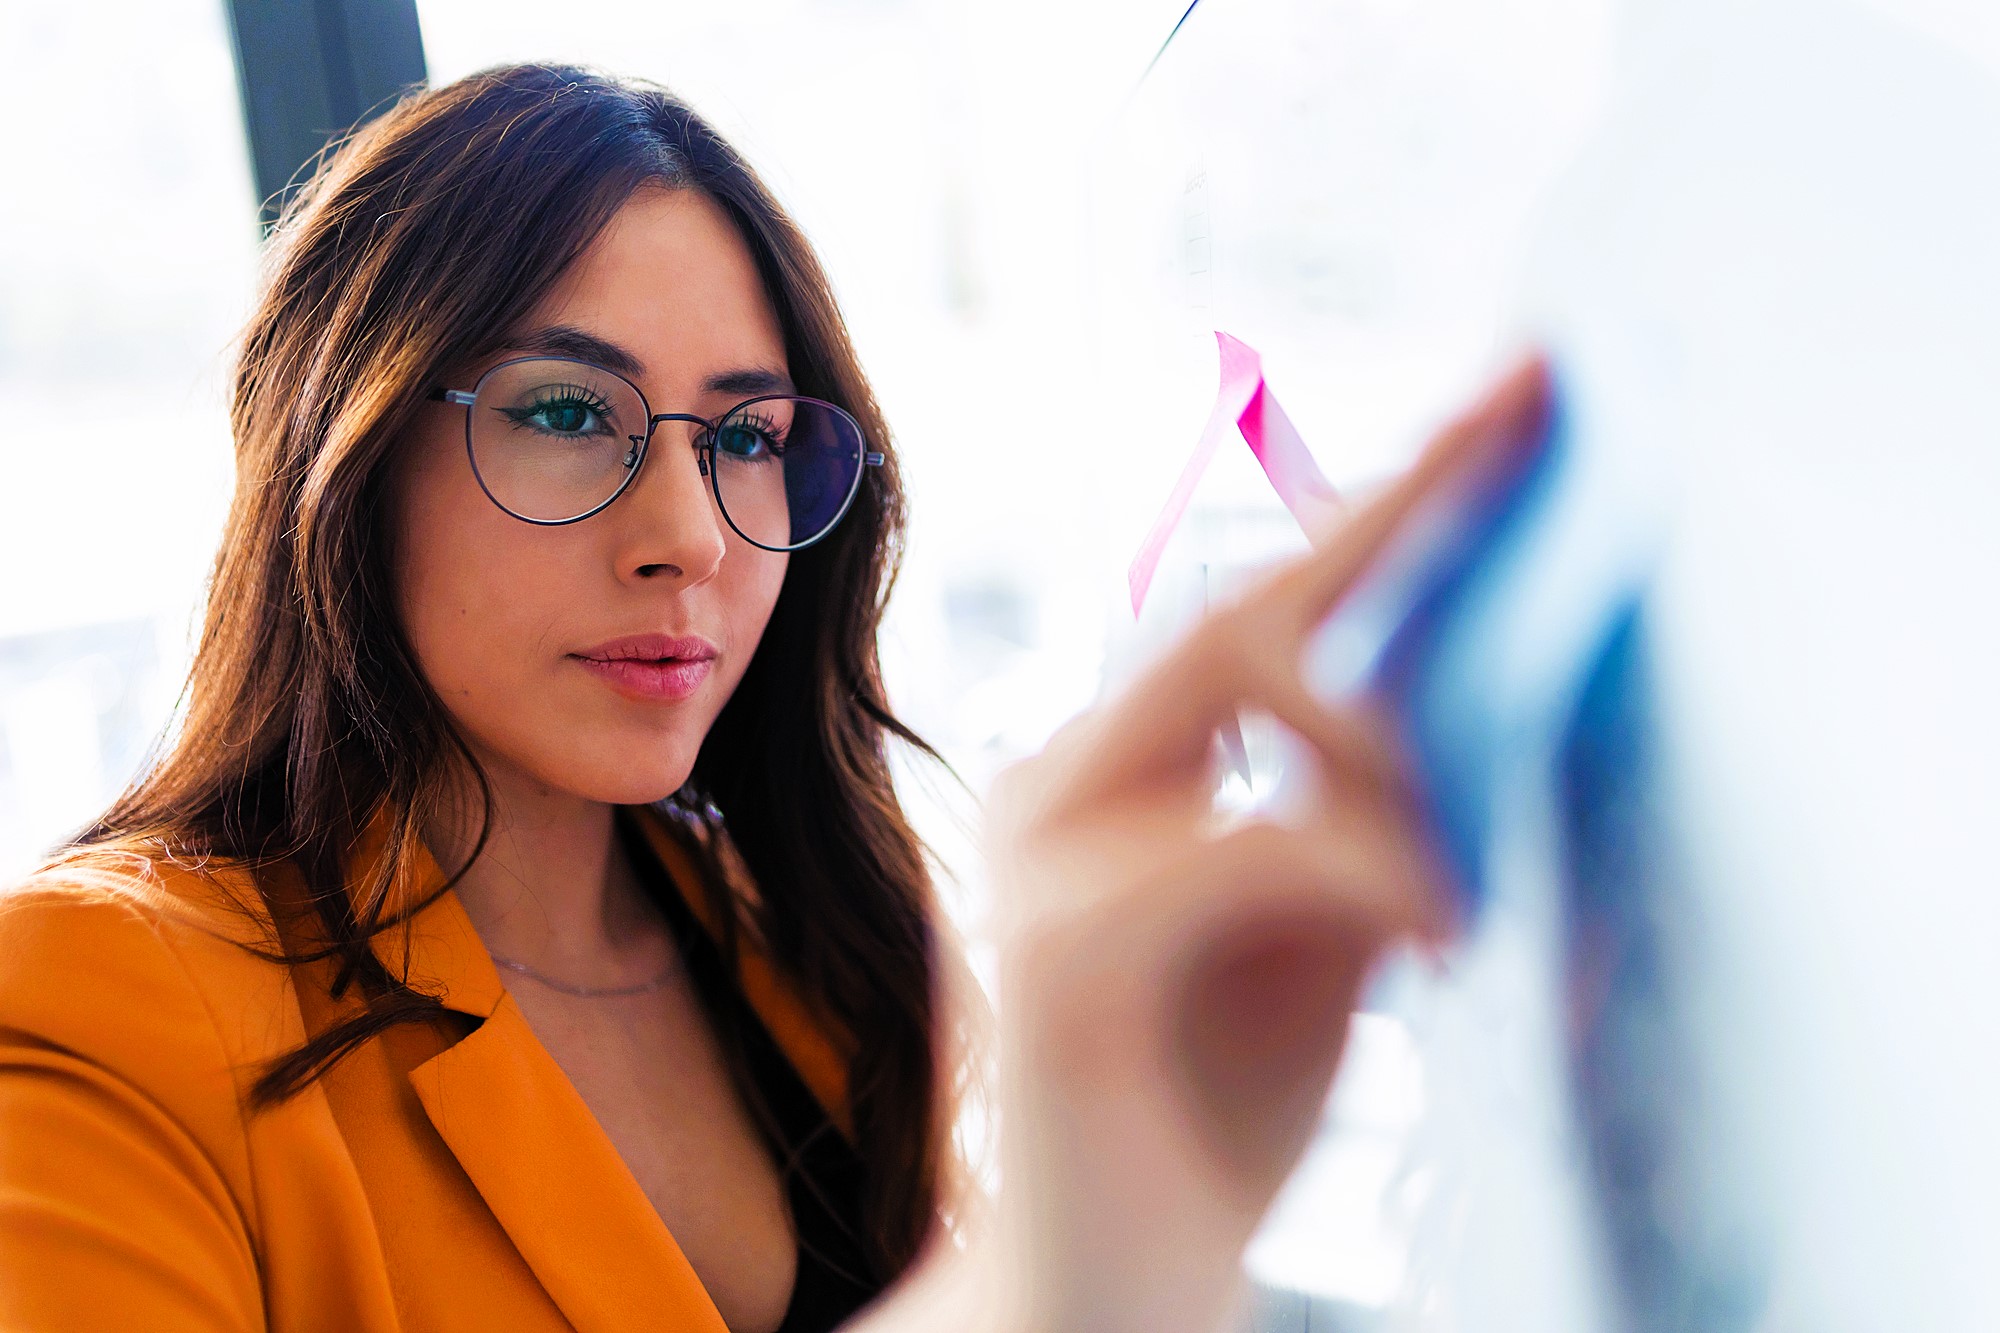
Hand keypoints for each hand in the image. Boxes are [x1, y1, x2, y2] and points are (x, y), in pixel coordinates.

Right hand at [850, 356, 1551, 1332]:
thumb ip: (1360, 818)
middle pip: (1226, 608)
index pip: (1241, 609)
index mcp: (1112, 776)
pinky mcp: (1056, 962)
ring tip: (1473, 848)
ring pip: (1229, 691)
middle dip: (1387, 519)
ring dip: (1395, 738)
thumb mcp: (1313, 939)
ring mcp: (1040, 867)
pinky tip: (1438, 915)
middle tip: (1524, 428)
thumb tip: (1467, 702)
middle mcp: (1056, 790)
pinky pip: (1237, 847)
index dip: (1374, 503)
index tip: (1496, 403)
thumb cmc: (1204, 1113)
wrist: (1093, 1295)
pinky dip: (1364, 859)